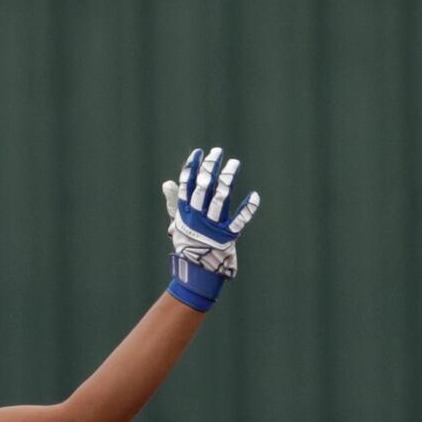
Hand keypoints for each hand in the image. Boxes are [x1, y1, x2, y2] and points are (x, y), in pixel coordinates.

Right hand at [162, 146, 260, 310]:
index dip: (192, 168)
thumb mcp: (178, 221)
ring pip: (220, 198)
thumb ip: (174, 201)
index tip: (199, 152)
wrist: (196, 270)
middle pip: (203, 187)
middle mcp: (198, 217)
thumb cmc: (187, 242)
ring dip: (227, 179)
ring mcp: (213, 226)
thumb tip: (167, 182)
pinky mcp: (228, 235)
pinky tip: (254, 195)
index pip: (187, 185)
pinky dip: (247, 209)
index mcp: (185, 212)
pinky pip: (239, 221)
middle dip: (210, 167)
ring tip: (234, 163)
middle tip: (217, 152)